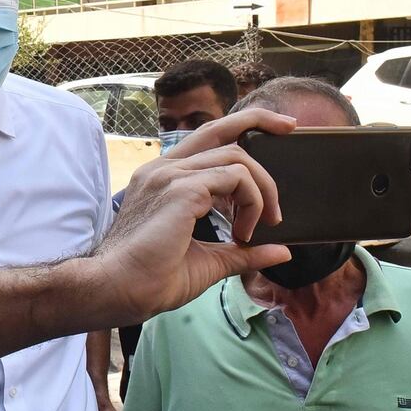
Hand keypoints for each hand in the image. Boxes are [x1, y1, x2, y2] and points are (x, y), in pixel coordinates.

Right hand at [102, 109, 294, 319]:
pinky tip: (244, 232)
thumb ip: (242, 252)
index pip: (205, 140)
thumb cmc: (151, 279)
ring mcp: (170, 175)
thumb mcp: (208, 262)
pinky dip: (252, 203)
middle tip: (290, 128)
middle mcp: (163, 169)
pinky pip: (236, 178)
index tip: (275, 134)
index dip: (240, 130)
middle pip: (219, 128)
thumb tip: (280, 253)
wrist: (120, 290)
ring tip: (260, 227)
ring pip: (236, 157)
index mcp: (162, 179)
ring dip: (261, 191)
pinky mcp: (182, 189)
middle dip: (260, 120)